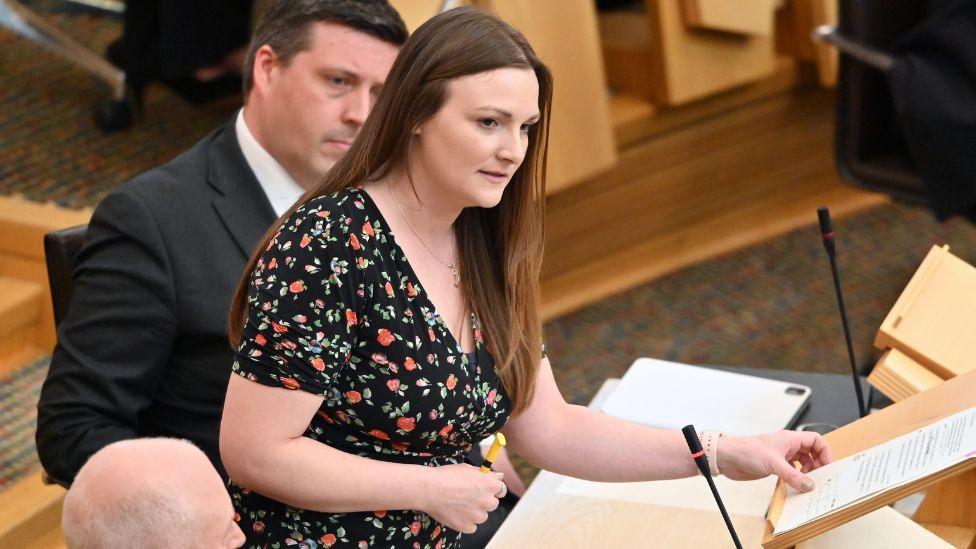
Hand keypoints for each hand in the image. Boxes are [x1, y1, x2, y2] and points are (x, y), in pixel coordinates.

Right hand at [418, 463, 504, 533]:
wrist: (429, 489)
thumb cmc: (447, 475)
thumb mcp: (468, 468)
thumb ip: (486, 474)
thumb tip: (499, 476)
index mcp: (490, 485)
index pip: (501, 490)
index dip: (493, 489)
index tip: (485, 489)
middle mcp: (487, 501)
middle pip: (492, 504)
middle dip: (483, 501)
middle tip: (468, 496)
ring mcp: (478, 516)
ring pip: (482, 516)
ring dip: (474, 512)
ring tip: (459, 504)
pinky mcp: (467, 527)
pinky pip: (471, 526)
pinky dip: (465, 522)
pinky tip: (455, 513)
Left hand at [717, 431, 831, 491]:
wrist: (727, 458)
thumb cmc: (747, 451)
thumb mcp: (774, 464)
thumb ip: (793, 475)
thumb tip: (810, 485)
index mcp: (789, 439)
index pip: (815, 440)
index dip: (824, 451)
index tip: (827, 466)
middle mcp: (787, 446)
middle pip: (811, 451)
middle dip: (818, 463)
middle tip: (820, 477)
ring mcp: (780, 456)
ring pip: (802, 461)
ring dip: (808, 471)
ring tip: (808, 482)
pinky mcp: (774, 466)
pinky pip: (791, 470)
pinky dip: (796, 477)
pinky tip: (796, 484)